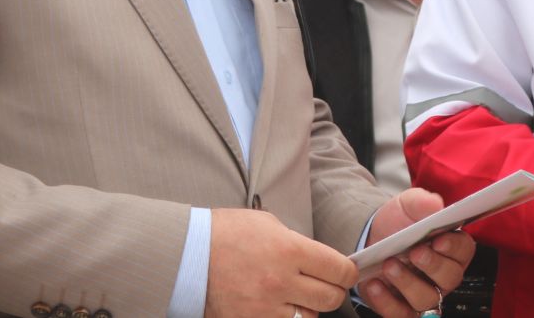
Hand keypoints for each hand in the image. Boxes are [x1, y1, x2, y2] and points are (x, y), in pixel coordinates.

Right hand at [205, 208, 356, 317]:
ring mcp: (265, 307)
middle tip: (325, 284)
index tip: (345, 272)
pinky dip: (286, 317)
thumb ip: (297, 243)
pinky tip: (277, 306)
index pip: (339, 270)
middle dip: (333, 290)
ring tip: (295, 295)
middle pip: (330, 298)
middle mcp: (281, 281)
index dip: (347, 272)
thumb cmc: (225, 233)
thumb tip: (320, 260)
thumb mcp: (267, 224)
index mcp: (289, 249)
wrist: (186, 254)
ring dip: (308, 308)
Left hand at [356, 188, 476, 317]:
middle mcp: (442, 275)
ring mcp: (423, 293)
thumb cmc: (398, 223)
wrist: (371, 238)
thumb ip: (421, 201)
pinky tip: (374, 284)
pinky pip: (400, 314)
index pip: (464, 250)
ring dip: (407, 282)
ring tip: (389, 264)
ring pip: (426, 299)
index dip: (454, 246)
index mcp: (450, 247)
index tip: (439, 239)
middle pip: (450, 278)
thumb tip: (436, 204)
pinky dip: (386, 301)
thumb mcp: (407, 204)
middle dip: (433, 265)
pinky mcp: (401, 307)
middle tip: (414, 252)